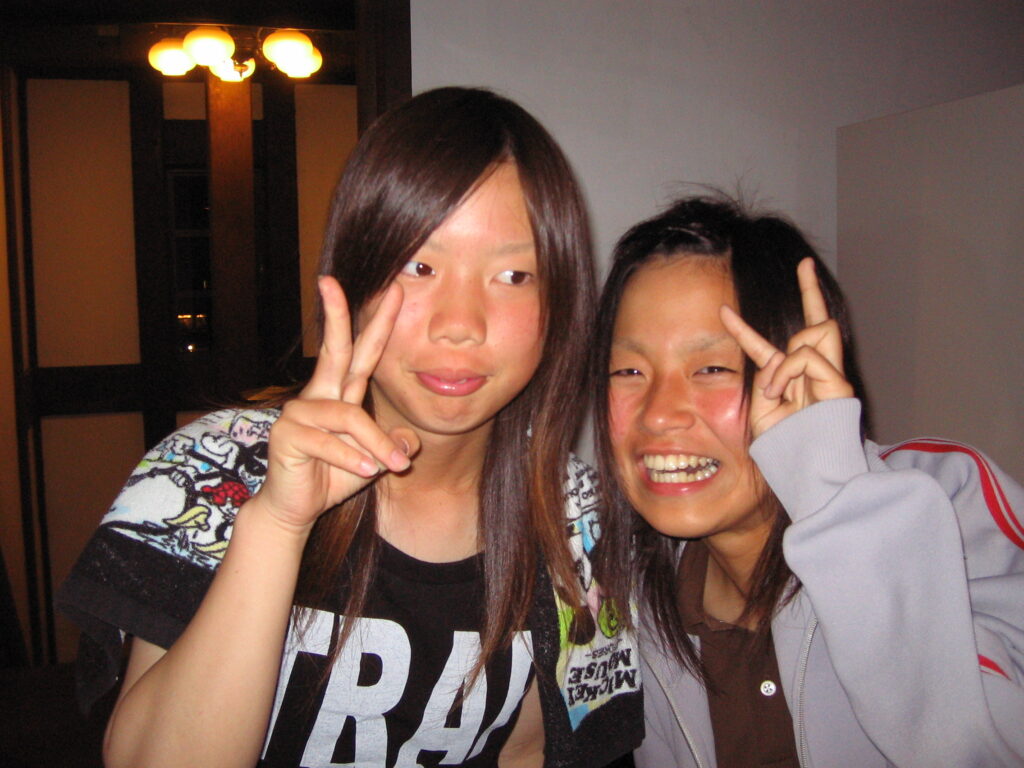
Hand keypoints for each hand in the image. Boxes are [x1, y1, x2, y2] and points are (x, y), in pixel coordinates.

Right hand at [253, 276, 419, 531]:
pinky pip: (329, 443)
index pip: (361, 353)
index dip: (378, 324)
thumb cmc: (333, 478)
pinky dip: (352, 458)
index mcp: (340, 395)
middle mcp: (317, 396)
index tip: (393, 291)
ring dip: (375, 444)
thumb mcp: (374, 462)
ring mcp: (298, 412)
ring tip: (393, 466)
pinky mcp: (287, 434)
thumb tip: (410, 442)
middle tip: (331, 282)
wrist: (297, 508)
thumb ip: (391, 447)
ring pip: (350, 417)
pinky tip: (366, 470)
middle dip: (336, 314)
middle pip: (333, 349)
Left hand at [720, 258, 853, 438]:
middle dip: (812, 291)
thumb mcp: (760, 411)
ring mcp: (830, 377)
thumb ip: (763, 381)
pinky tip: (781, 394)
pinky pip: (808, 356)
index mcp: (788, 380)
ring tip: (774, 391)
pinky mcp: (840, 384)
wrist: (805, 471)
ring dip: (786, 358)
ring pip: (817, 330)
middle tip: (805, 263)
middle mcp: (813, 374)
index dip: (743, 329)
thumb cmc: (785, 449)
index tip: (723, 310)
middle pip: (818, 322)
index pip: (769, 347)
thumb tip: (771, 360)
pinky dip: (789, 371)